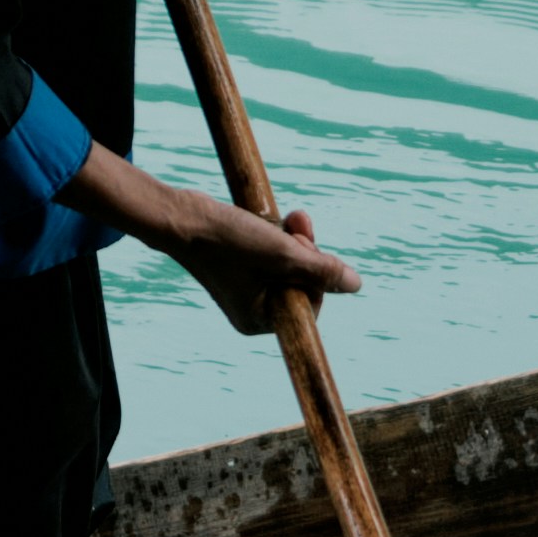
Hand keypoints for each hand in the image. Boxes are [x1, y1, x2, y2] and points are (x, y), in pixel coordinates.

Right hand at [162, 190, 356, 335]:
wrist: (182, 217)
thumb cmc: (228, 241)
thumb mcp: (283, 254)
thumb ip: (321, 270)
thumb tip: (355, 284)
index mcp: (258, 319)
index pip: (309, 304)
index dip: (315, 274)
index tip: (303, 248)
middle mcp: (252, 308)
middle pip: (301, 282)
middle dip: (306, 251)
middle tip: (298, 225)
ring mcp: (246, 287)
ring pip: (290, 264)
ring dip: (295, 239)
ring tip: (289, 218)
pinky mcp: (241, 265)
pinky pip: (273, 254)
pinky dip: (279, 236)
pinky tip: (275, 219)